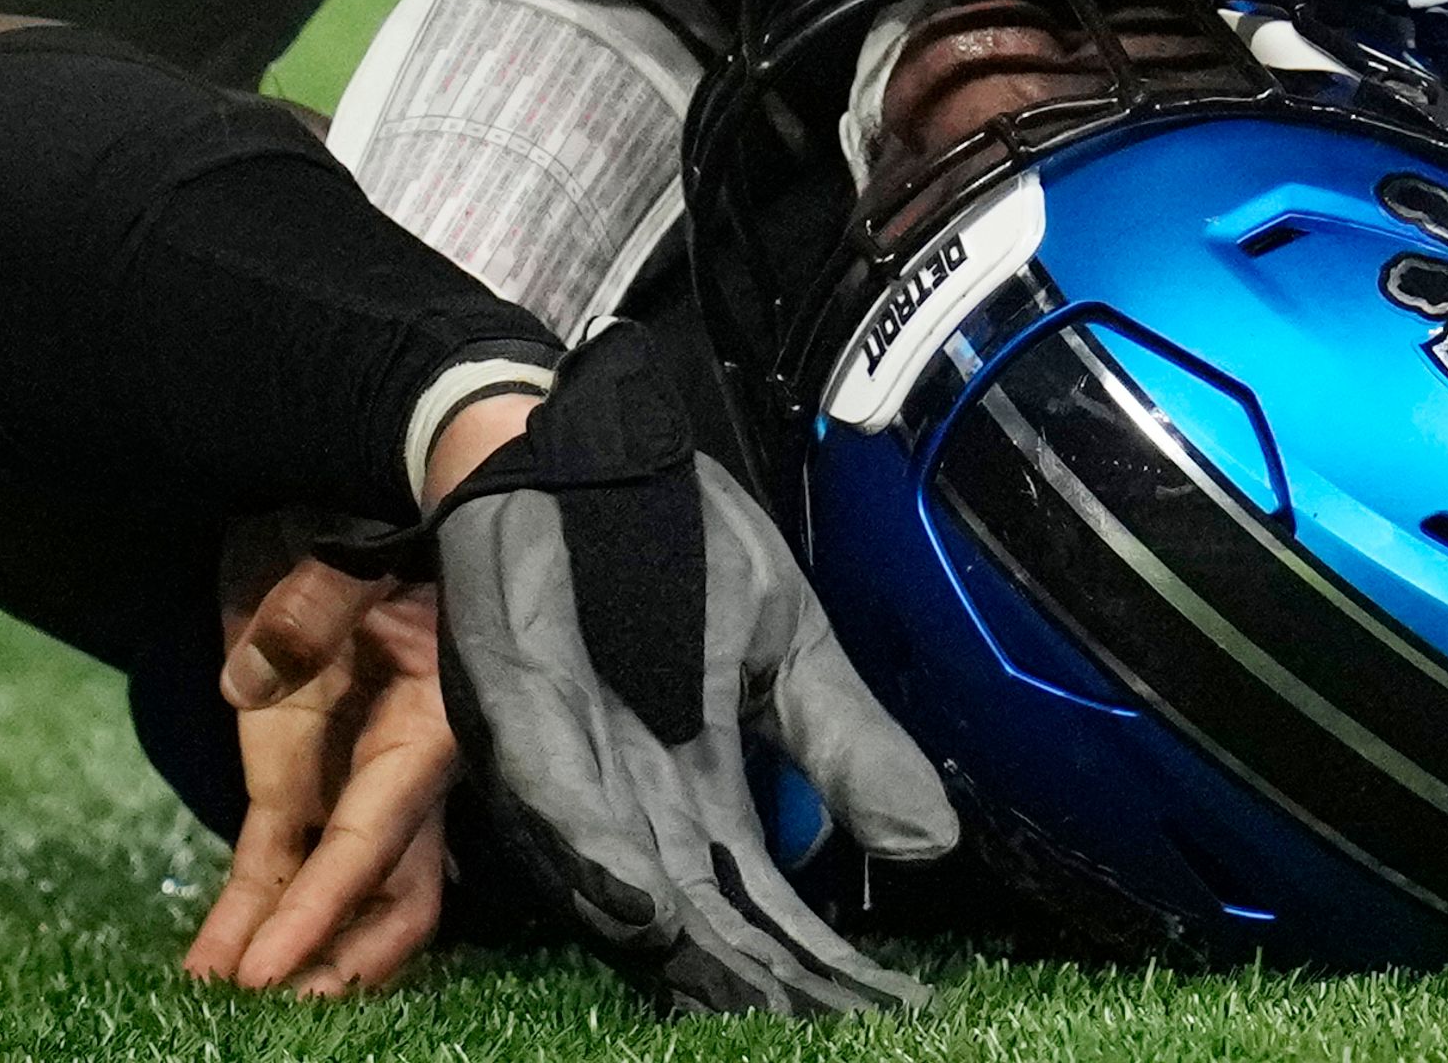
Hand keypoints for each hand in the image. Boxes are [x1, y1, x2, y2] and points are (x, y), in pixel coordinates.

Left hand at [183, 536, 454, 999]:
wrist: (344, 478)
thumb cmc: (366, 501)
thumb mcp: (346, 541)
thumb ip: (315, 607)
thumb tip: (252, 686)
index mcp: (434, 710)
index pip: (380, 832)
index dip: (327, 908)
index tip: (269, 972)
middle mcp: (401, 760)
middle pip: (396, 892)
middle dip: (341, 960)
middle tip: (276, 1008)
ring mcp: (349, 770)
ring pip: (344, 891)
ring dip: (296, 951)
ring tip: (227, 1006)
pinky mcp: (294, 768)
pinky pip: (276, 858)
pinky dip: (247, 912)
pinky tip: (208, 965)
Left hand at [434, 325, 960, 1015]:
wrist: (586, 444)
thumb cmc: (675, 541)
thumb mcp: (790, 643)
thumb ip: (848, 746)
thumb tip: (933, 848)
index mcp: (701, 782)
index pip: (763, 895)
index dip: (815, 958)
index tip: (884, 1009)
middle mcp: (630, 795)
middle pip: (698, 912)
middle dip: (753, 979)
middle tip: (816, 1029)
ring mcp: (566, 761)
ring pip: (622, 879)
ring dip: (678, 945)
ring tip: (737, 999)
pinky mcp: (514, 711)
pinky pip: (552, 799)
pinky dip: (596, 855)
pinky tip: (644, 905)